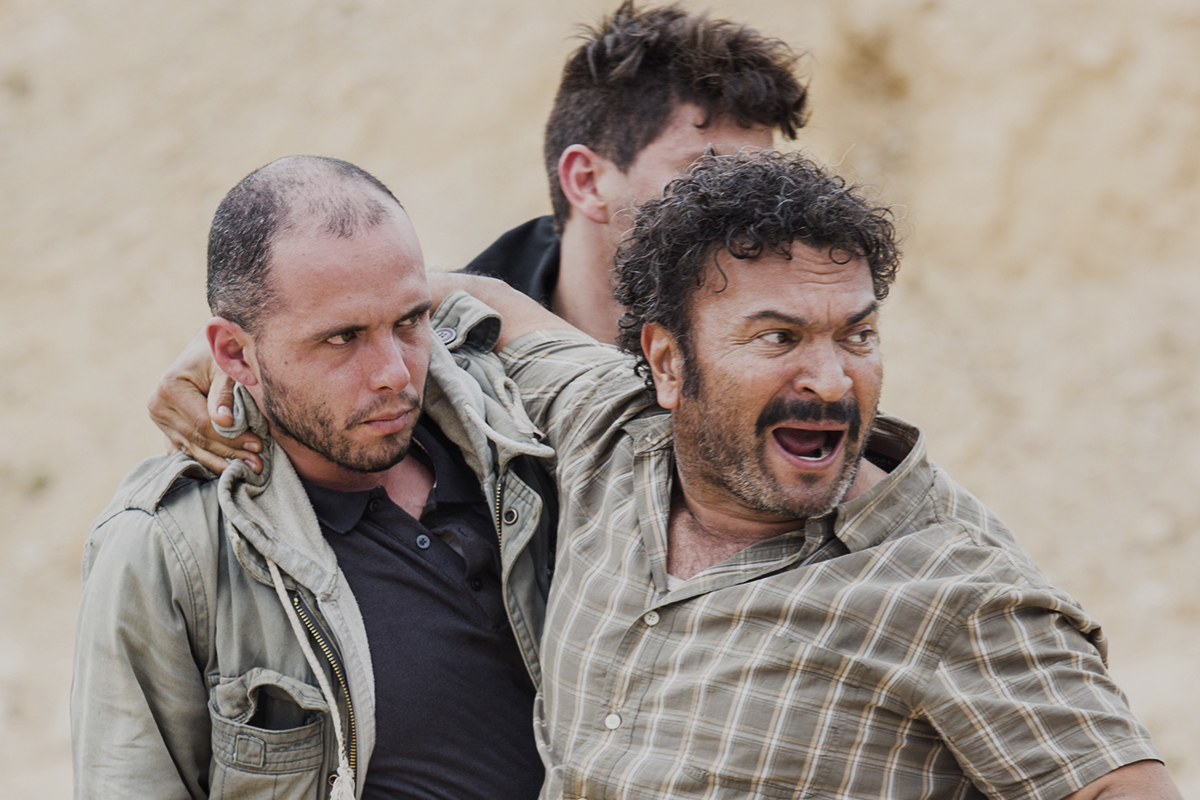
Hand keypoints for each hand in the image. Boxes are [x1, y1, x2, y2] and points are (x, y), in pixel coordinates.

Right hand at [147, 329, 262, 473]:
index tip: (257, 445)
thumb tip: (224, 422)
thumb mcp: (225, 368)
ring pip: (193, 449)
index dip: (230, 438)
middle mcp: (158, 405)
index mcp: (169, 387)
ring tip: (249, 469)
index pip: (202, 424)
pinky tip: (228, 469)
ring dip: (221, 461)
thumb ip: (224, 394)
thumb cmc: (221, 355)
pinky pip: (188, 451)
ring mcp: (160, 420)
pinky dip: (208, 460)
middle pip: (197, 439)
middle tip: (258, 464)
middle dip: (230, 452)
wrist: (207, 351)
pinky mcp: (167, 430)